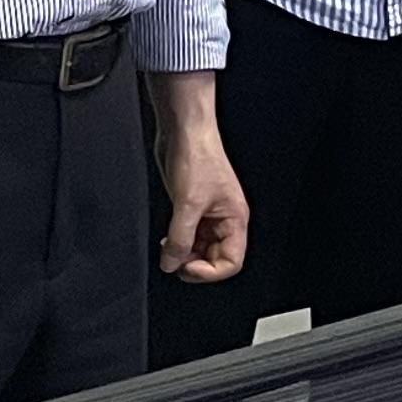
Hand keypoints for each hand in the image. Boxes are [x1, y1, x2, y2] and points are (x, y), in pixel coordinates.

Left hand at [153, 74, 249, 282]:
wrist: (183, 129)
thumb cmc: (198, 155)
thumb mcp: (187, 204)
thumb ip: (179, 238)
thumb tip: (171, 263)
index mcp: (235, 219)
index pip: (231, 262)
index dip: (209, 271)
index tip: (186, 268)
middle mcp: (224, 218)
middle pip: (214, 257)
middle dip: (194, 262)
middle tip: (174, 260)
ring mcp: (207, 213)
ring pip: (199, 247)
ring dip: (183, 252)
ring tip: (168, 248)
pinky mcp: (191, 206)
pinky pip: (187, 234)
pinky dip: (177, 241)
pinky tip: (166, 237)